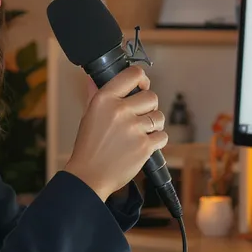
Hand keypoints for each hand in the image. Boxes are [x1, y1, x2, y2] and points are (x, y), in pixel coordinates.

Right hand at [64, 66, 165, 200]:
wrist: (89, 176)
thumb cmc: (88, 147)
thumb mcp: (88, 116)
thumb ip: (95, 95)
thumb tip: (93, 78)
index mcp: (104, 99)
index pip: (133, 75)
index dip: (142, 79)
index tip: (142, 86)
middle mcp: (119, 111)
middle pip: (151, 97)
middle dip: (148, 107)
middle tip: (138, 118)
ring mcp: (133, 129)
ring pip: (159, 117)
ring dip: (154, 125)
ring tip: (140, 133)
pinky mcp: (144, 146)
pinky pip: (163, 136)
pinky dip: (157, 141)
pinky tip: (144, 145)